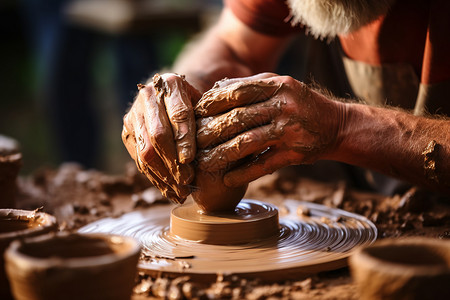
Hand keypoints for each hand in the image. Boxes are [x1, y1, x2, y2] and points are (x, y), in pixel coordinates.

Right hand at [122, 73, 200, 203]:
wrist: (168, 96)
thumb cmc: (196, 103)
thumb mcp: (204, 104)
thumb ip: (208, 119)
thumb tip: (216, 147)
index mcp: (172, 83)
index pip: (179, 114)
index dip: (184, 138)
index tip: (190, 160)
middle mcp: (148, 96)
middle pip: (158, 134)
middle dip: (173, 161)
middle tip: (187, 180)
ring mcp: (134, 114)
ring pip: (146, 150)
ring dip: (164, 175)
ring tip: (180, 192)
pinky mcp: (128, 132)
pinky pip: (139, 160)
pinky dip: (156, 178)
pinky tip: (170, 191)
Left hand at [194, 74, 344, 186]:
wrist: (337, 125)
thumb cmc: (300, 104)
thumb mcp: (280, 86)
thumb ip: (249, 85)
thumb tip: (215, 90)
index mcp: (278, 85)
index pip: (238, 92)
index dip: (213, 103)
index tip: (196, 114)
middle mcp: (284, 106)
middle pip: (239, 118)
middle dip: (211, 131)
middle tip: (193, 142)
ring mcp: (290, 130)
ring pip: (248, 143)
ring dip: (222, 154)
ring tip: (204, 163)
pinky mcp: (295, 153)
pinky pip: (264, 165)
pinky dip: (244, 173)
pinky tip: (227, 179)